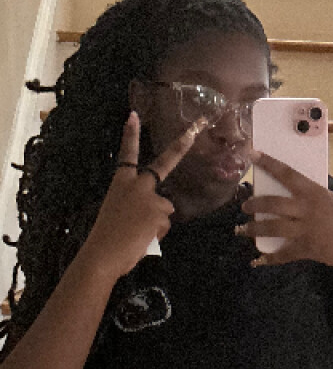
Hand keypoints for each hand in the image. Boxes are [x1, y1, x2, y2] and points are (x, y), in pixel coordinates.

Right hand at [79, 111, 206, 280]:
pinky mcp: (161, 212)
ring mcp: (151, 197)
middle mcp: (137, 184)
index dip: (131, 135)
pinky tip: (144, 238)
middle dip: (180, 146)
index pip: (127, 154)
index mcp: (121, 182)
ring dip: (157, 221)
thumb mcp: (119, 212)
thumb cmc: (107, 236)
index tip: (134, 115)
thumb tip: (158, 213)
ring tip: (139, 233)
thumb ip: (138, 205)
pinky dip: (157, 233)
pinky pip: (165, 224)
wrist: (104, 252)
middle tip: (193, 131)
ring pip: (166, 208)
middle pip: (164, 164)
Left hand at [237, 151, 332, 274]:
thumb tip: (291, 197)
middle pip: (272, 203)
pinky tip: (257, 261)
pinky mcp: (309, 248)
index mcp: (315, 192)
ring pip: (271, 227)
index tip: (251, 153)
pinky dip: (268, 259)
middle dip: (253, 204)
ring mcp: (307, 229)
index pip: (287, 173)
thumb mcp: (332, 203)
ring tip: (241, 229)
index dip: (267, 163)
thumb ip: (312, 199)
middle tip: (244, 206)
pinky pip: (283, 254)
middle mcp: (308, 208)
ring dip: (252, 229)